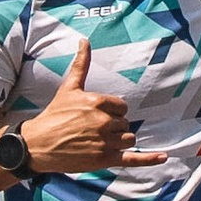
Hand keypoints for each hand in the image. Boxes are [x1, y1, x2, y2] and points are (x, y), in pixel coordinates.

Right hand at [18, 41, 150, 177]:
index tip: (96, 117)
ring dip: (118, 142)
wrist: (37, 144)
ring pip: (128, 139)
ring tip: (97, 142)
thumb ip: (81, 64)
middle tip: (91, 131)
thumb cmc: (54, 115)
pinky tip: (163, 157)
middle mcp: (102, 121)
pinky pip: (132, 159)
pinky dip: (148, 159)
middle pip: (125, 124)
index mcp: (97, 101)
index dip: (112, 112)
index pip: (122, 107)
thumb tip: (84, 40)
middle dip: (113, 128)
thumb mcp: (69, 87)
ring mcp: (104, 142)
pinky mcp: (103, 160)